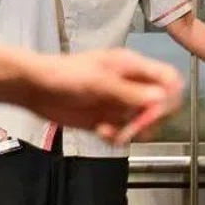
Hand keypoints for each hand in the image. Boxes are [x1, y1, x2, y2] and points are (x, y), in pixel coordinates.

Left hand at [23, 48, 184, 145]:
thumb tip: (160, 98)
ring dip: (133, 132)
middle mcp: (130, 85)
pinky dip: (117, 138)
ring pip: (144, 123)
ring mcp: (119, 103)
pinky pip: (125, 134)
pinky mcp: (107, 119)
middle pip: (161, 105)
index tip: (154, 113)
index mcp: (131, 67)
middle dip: (150, 120)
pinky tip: (102, 132)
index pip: (168, 79)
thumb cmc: (63, 74)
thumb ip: (129, 92)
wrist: (36, 88)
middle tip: (133, 128)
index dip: (168, 98)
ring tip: (113, 132)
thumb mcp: (99, 81)